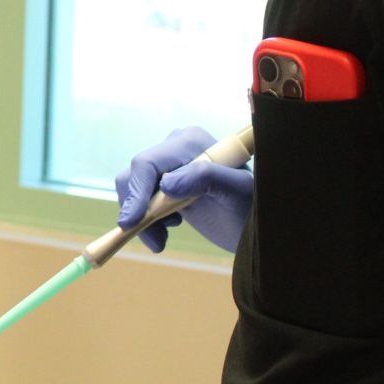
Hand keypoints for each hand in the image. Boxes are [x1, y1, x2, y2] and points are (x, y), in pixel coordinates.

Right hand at [114, 126, 253, 253]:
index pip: (148, 163)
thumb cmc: (251, 207)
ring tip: (161, 240)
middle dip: (136, 209)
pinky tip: (164, 233)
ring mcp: (168, 167)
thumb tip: (167, 183)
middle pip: (135, 175)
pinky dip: (145, 221)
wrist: (252, 224)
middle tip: (154, 241)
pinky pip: (138, 200)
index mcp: (190, 142)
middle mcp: (175, 148)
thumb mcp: (237, 192)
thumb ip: (208, 178)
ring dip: (141, 219)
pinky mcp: (164, 185)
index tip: (132, 222)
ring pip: (132, 189)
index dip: (136, 191)